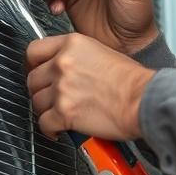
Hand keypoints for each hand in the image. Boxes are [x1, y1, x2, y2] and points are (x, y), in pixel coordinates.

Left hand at [26, 33, 154, 140]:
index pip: (34, 50)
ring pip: (36, 102)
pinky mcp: (64, 112)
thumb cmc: (132, 80)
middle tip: (50, 97)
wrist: (143, 99)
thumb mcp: (102, 52)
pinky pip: (44, 123)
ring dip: (45, 110)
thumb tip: (67, 66)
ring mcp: (62, 88)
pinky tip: (58, 130)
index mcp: (72, 44)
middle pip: (32, 78)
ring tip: (57, 114)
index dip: (33, 64)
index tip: (37, 71)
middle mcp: (63, 63)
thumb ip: (78, 57)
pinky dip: (49, 130)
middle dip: (40, 91)